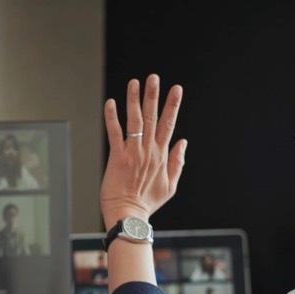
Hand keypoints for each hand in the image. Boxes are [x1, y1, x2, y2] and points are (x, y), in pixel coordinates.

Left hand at [100, 74, 186, 228]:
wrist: (129, 215)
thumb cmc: (147, 203)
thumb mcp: (170, 186)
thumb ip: (177, 162)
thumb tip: (183, 142)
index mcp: (161, 156)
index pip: (169, 125)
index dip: (173, 105)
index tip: (176, 89)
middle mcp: (148, 151)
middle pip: (153, 118)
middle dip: (154, 96)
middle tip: (154, 78)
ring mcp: (133, 153)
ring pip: (135, 121)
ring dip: (135, 100)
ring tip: (135, 82)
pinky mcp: (117, 157)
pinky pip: (114, 133)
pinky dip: (112, 117)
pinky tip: (111, 102)